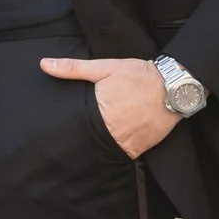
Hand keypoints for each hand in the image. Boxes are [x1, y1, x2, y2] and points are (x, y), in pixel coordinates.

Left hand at [41, 55, 180, 158]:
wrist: (175, 87)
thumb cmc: (139, 76)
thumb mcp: (105, 67)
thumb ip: (73, 68)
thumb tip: (44, 65)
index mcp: (98, 112)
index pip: (76, 126)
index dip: (68, 128)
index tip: (61, 131)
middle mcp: (111, 132)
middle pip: (89, 141)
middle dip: (84, 139)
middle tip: (79, 137)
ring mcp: (127, 143)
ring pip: (105, 150)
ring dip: (100, 146)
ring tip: (95, 142)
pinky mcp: (140, 149)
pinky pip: (124, 154)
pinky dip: (118, 148)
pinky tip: (116, 142)